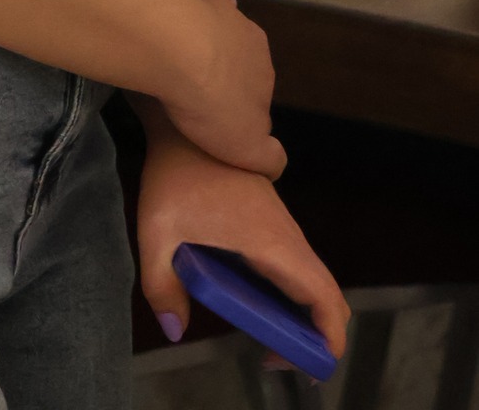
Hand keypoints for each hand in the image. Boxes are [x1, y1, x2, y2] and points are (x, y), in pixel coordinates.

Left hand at [137, 121, 349, 363]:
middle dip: (315, 334)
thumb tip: (174, 330)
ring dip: (302, 313)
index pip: (322, 295)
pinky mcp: (271, 219)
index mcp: (271, 242)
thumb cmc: (175, 173)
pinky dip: (291, 292)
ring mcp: (282, 225)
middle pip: (326, 293)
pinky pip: (295, 263)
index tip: (305, 366)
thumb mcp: (156, 230)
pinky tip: (253, 301)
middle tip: (276, 357)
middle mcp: (286, 235)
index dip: (327, 337)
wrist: (187, 117)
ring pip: (312, 277)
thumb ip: (161, 284)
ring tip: (264, 338)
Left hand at [162, 0, 285, 177]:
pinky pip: (201, 3)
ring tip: (175, 61)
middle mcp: (254, 43)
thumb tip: (276, 164)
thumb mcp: (248, 150)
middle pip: (239, 63)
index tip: (207, 117)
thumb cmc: (212, 105)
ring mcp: (229, 16)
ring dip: (205, 44)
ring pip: (220, 33)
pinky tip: (173, 25)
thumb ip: (268, 157)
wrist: (181, 51)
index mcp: (265, 77)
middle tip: (190, 91)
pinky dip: (191, 12)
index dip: (233, 107)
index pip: (256, 95)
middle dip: (220, 75)